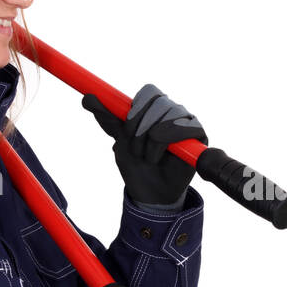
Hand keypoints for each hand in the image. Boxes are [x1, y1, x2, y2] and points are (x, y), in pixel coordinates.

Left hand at [82, 84, 206, 206]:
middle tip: (136, 148)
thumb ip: (108, 119)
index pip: (149, 92)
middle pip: (158, 101)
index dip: (136, 108)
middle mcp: (172, 112)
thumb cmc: (137, 167)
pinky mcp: (199, 135)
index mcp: (154, 109)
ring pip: (168, 115)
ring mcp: (187, 122)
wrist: (151, 194)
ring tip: (149, 157)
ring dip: (150, 140)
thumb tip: (87, 97)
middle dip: (140, 127)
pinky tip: (164, 157)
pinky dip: (165, 144)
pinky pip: (183, 128)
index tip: (126, 127)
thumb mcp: (119, 141)